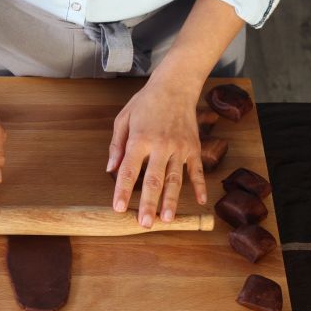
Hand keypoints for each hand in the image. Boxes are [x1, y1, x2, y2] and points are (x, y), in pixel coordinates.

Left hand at [107, 75, 206, 227]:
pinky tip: (200, 201)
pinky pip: (197, 170)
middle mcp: (161, 146)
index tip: (118, 208)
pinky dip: (199, 186)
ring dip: (171, 201)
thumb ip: (116, 145)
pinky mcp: (194, 147)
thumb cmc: (145, 103)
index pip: (128, 170)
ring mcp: (180, 148)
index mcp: (140, 139)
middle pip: (153, 180)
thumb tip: (110, 169)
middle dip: (149, 204)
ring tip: (167, 220)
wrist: (176, 86)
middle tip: (145, 224)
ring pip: (175, 179)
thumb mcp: (123, 119)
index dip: (122, 190)